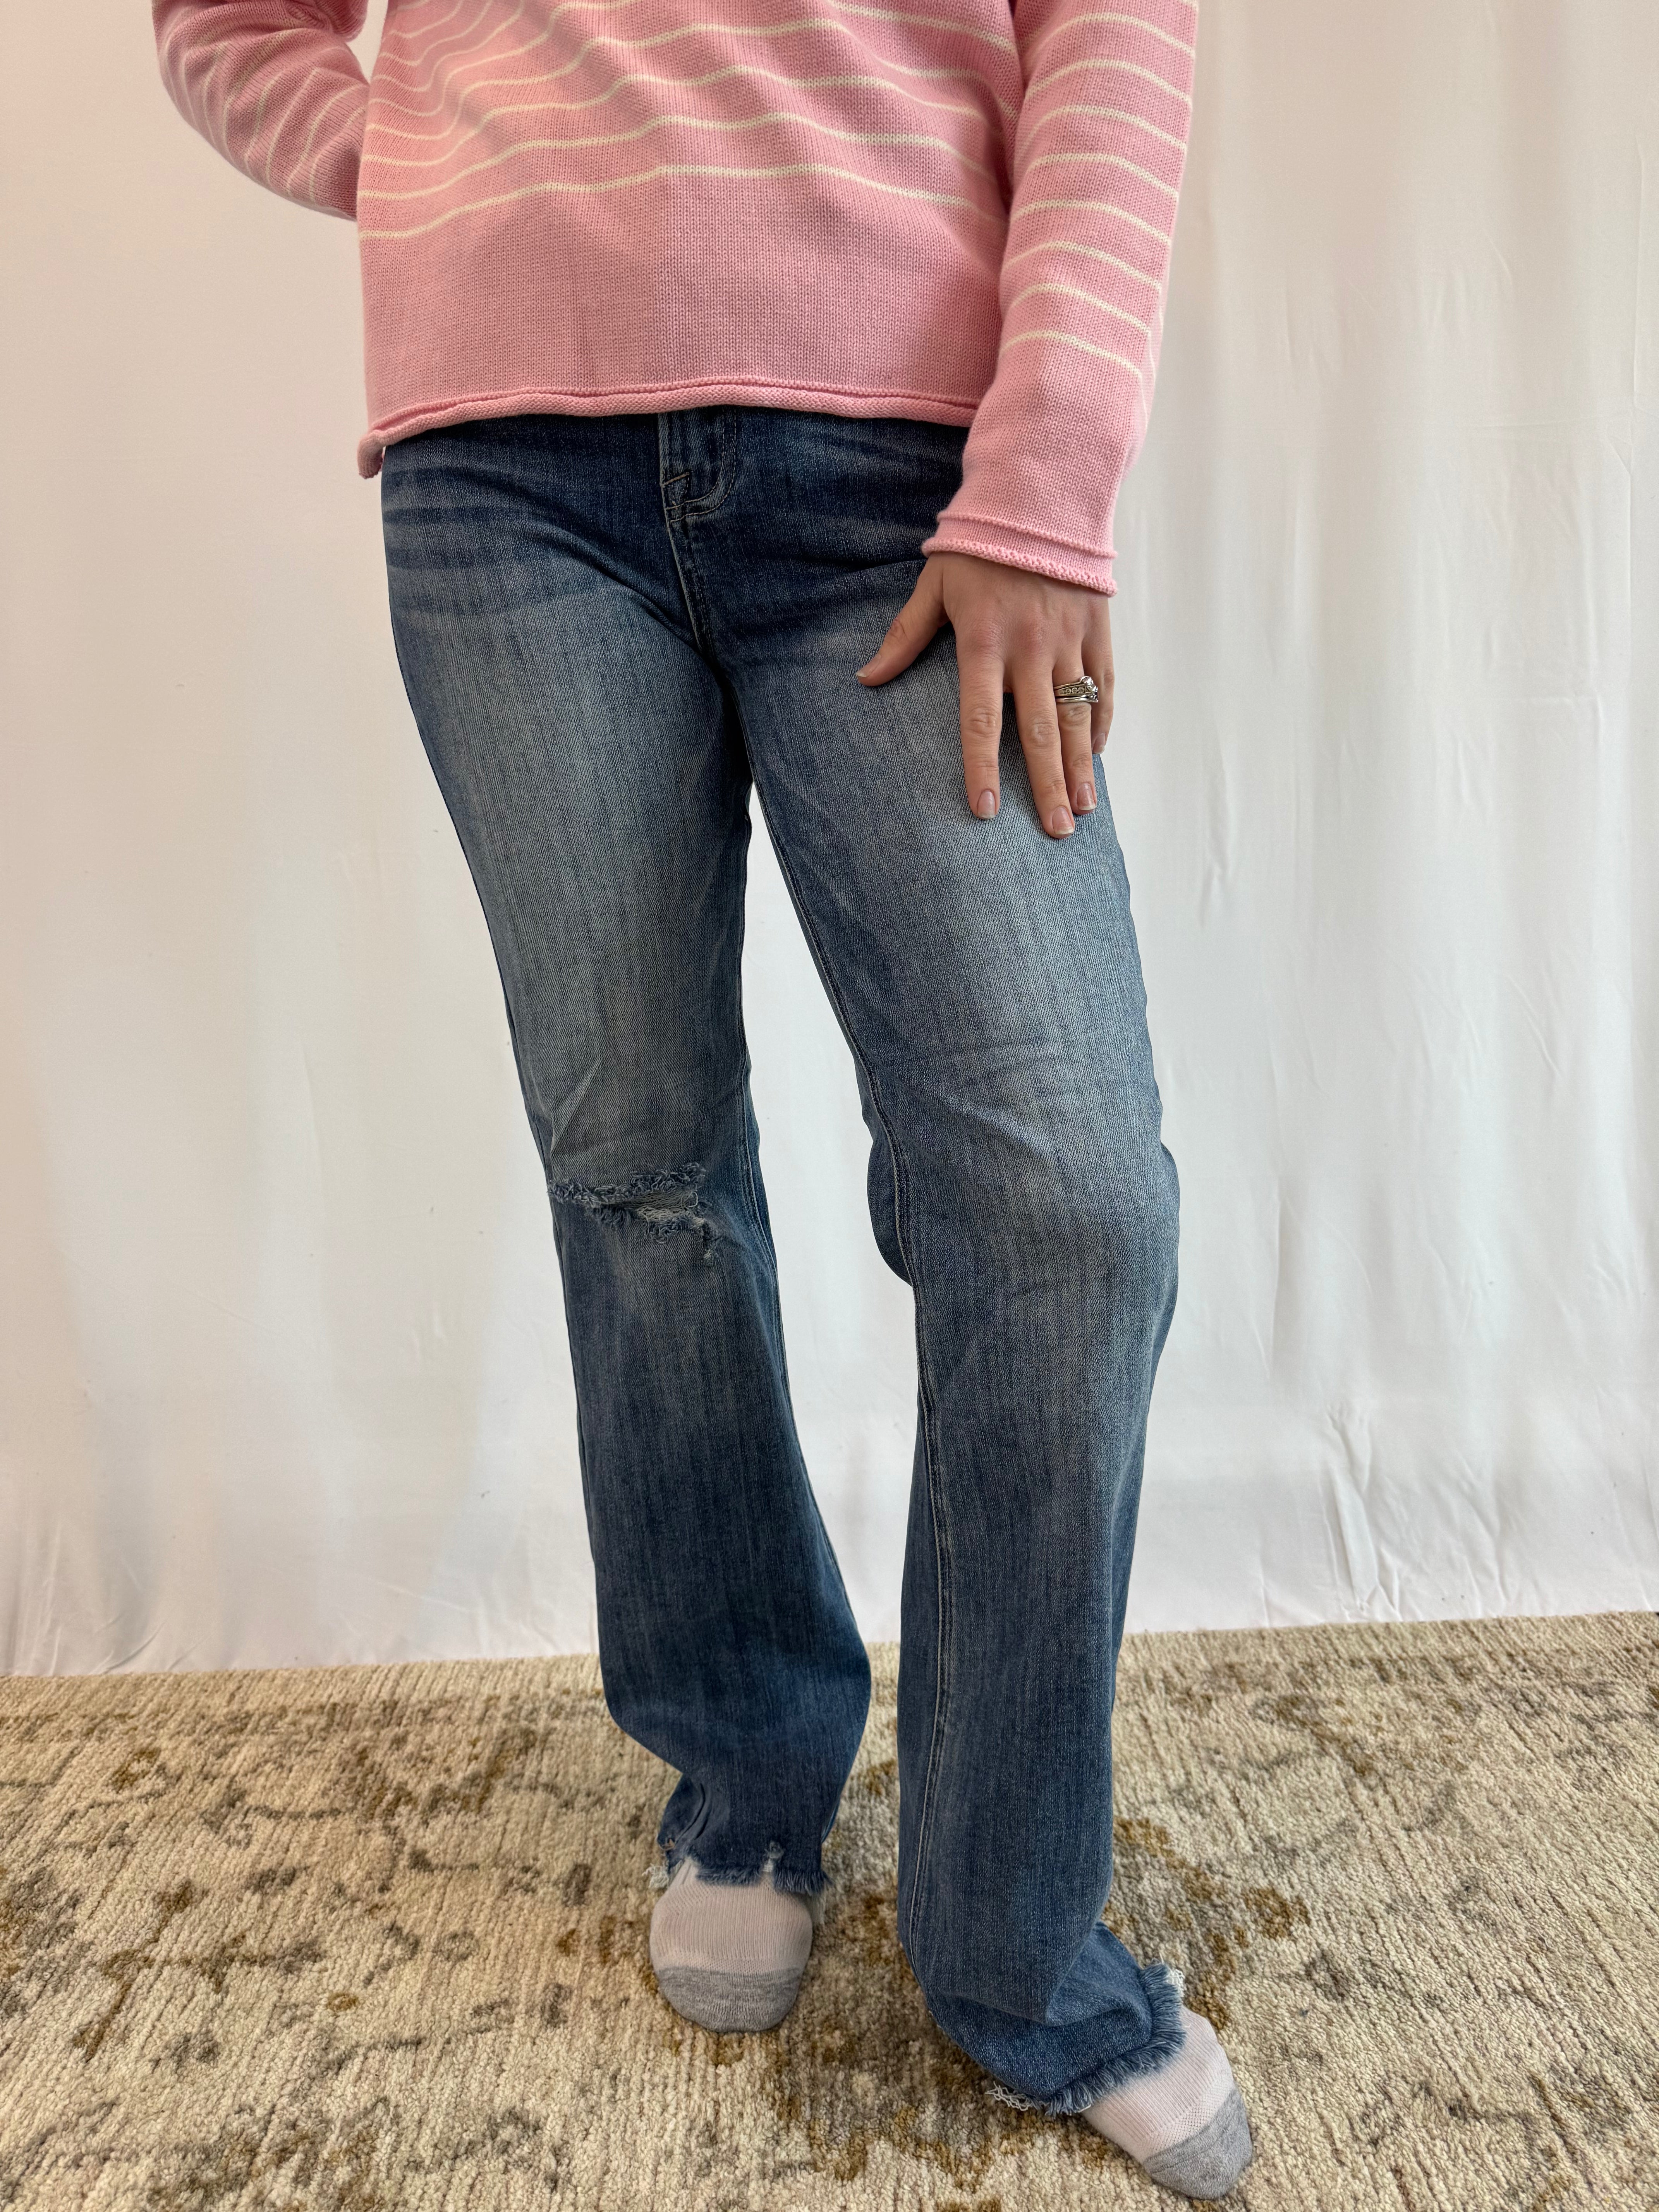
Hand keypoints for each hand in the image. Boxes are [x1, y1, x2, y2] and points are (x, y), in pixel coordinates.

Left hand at [855, 551, 1113, 837]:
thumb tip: (866, 678)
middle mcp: (1030, 647)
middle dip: (1046, 785)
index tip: (985, 811)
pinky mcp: (1097, 629)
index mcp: (985, 640)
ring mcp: (1068, 639)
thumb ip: (904, 635)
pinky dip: (1102, 722)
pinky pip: (1104, 684)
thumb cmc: (979, 544)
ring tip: (1083, 809)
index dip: (981, 767)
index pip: (980, 718)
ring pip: (1078, 714)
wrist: (1041, 493)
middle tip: (1056, 832)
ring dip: (1081, 766)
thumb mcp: (934, 583)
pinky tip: (1097, 758)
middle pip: (1039, 730)